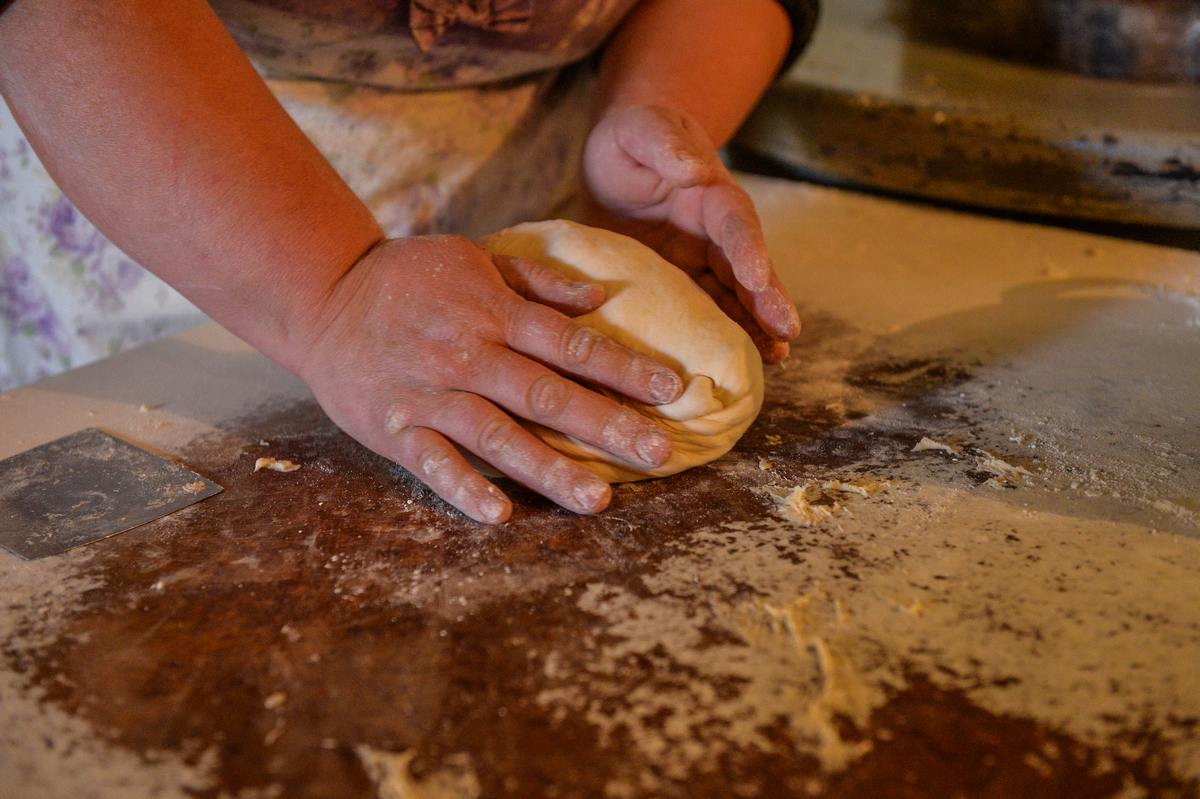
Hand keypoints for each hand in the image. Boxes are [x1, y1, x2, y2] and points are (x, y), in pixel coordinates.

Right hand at [292, 235, 683, 523]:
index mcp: (493, 313)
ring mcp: (429, 393)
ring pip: (497, 435)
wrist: (322, 295)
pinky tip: (499, 516)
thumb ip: (538, 279)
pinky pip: (431, 462)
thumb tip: (602, 294)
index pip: (571, 342)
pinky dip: (462, 487)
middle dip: (606, 424)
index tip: (672, 389)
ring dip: (548, 469)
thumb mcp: (474, 258)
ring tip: (598, 500)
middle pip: (546, 393)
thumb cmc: (409, 278)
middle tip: (658, 452)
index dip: (623, 366)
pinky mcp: (393, 426)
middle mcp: (468, 354)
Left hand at [578, 105, 799, 362]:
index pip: (735, 223)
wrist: (615, 164)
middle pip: (747, 268)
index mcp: (710, 195)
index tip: (759, 277)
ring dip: (756, 327)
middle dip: (767, 300)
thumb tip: (693, 169)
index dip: (748, 250)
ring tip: (777, 358)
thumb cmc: (631, 140)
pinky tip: (736, 364)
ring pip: (734, 298)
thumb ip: (665, 144)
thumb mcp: (641, 131)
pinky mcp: (680, 286)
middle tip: (787, 331)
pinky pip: (704, 313)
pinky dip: (722, 336)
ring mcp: (700, 263)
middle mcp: (714, 234)